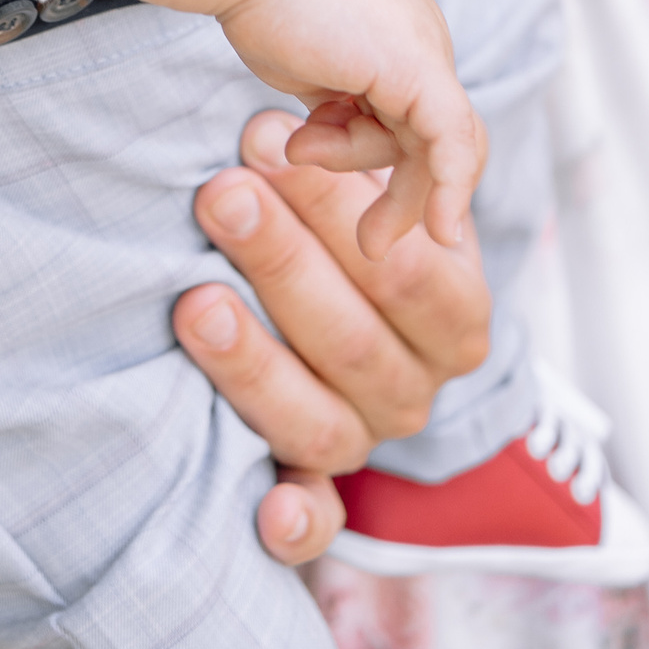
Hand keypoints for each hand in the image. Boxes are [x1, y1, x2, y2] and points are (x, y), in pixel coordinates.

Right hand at [90, 0, 486, 256]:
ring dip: (363, 167)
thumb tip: (328, 142)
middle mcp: (421, 39)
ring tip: (302, 144)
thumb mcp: (304, 69)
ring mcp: (427, 49)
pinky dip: (449, 190)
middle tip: (373, 244)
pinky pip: (452, 145)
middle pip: (430, 137)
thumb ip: (330, 106)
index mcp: (397, 35)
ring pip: (427, 146)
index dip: (394, 163)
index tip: (360, 212)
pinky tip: (440, 230)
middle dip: (405, 194)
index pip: (416, 115)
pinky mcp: (422, 69)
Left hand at [173, 112, 491, 563]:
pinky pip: (317, 518)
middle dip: (280, 261)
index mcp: (453, 312)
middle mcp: (418, 386)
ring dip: (254, 363)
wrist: (354, 297)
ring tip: (194, 302)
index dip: (332, 207)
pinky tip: (266, 513)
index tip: (264, 143)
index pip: (402, 268)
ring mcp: (368, 438)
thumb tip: (265, 128)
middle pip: (352, 337)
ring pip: (318, 416)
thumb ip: (348, 165)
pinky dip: (296, 521)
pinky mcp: (320, 483)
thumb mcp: (376, 189)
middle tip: (220, 195)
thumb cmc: (351, 226)